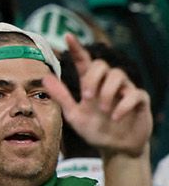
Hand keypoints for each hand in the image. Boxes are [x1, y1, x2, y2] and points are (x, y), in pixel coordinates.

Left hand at [52, 35, 151, 157]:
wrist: (115, 149)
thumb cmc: (94, 130)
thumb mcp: (74, 115)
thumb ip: (61, 97)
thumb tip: (45, 77)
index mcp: (90, 85)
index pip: (83, 62)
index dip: (77, 49)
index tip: (68, 36)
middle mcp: (107, 84)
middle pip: (101, 64)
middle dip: (93, 79)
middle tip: (87, 97)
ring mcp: (124, 91)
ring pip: (119, 75)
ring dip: (107, 91)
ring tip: (103, 110)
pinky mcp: (139, 101)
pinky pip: (135, 93)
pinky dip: (123, 105)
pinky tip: (115, 117)